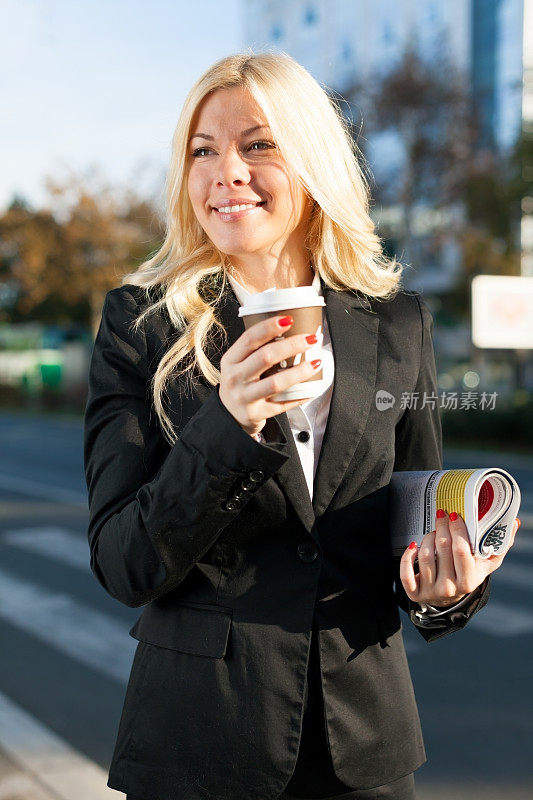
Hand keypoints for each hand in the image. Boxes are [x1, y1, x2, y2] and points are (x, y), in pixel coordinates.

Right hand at [219, 315, 320, 436]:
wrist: (230, 414)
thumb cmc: (240, 383)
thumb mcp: (238, 363)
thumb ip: (256, 349)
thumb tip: (289, 328)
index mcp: (231, 360)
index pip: (249, 339)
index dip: (269, 327)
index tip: (288, 319)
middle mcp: (235, 378)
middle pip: (265, 357)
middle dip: (291, 345)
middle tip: (310, 339)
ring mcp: (245, 397)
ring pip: (275, 382)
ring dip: (299, 372)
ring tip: (315, 363)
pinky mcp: (256, 414)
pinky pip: (282, 404)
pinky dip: (300, 396)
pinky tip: (312, 388)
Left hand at [399, 510, 520, 607]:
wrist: (450, 599)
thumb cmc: (469, 573)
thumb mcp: (487, 563)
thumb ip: (501, 544)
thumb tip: (514, 522)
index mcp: (469, 581)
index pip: (462, 551)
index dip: (457, 530)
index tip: (455, 515)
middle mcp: (450, 588)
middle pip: (442, 549)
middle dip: (441, 527)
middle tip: (442, 515)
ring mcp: (431, 591)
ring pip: (425, 556)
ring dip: (427, 537)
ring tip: (433, 531)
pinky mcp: (415, 593)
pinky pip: (405, 573)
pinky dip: (407, 556)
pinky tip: (414, 545)